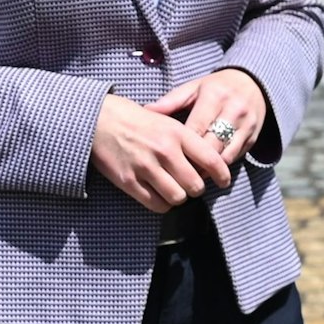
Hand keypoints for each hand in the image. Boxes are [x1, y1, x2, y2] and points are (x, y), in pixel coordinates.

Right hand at [91, 93, 232, 211]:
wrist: (98, 119)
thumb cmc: (137, 121)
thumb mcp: (168, 121)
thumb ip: (188, 141)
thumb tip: (210, 164)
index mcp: (178, 133)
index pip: (212, 160)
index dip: (223, 175)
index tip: (224, 181)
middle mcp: (164, 151)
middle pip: (196, 185)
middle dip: (197, 189)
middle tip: (192, 185)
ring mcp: (145, 167)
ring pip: (178, 197)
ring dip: (179, 197)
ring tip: (175, 190)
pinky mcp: (128, 181)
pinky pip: (156, 204)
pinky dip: (162, 204)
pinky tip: (160, 195)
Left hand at [150, 68, 269, 170]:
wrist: (252, 84)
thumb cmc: (215, 88)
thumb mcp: (193, 88)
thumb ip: (171, 101)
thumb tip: (146, 111)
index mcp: (215, 97)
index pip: (196, 128)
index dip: (182, 146)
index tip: (167, 159)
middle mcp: (234, 111)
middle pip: (212, 145)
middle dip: (194, 162)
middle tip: (177, 174)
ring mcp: (247, 125)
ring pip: (226, 155)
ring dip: (208, 170)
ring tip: (192, 177)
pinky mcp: (254, 137)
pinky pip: (236, 157)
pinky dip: (221, 167)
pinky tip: (208, 172)